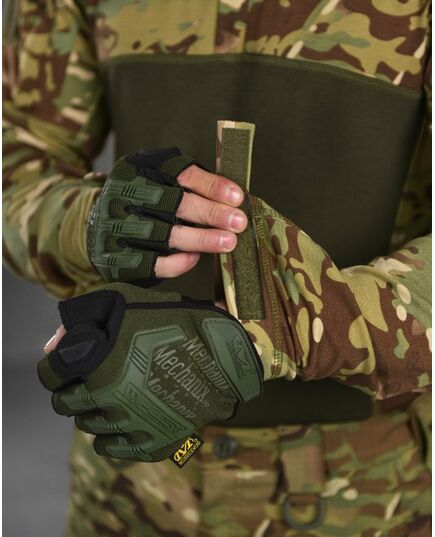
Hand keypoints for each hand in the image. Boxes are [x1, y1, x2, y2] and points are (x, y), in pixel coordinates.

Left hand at [38, 283, 262, 461]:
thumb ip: (83, 319)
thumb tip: (51, 347)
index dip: (56, 367)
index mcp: (99, 363)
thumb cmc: (174, 320)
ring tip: (112, 395)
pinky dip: (110, 437)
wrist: (224, 353)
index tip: (68, 363)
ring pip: (88, 427)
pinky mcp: (152, 442)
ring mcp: (132, 424)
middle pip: (66, 405)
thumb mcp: (125, 301)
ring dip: (93, 411)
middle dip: (73, 389)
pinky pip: (112, 449)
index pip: (51, 376)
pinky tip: (120, 420)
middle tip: (92, 378)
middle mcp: (109, 398)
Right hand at [87, 148, 246, 285]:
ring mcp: (117, 226)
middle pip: (173, 203)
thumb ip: (190, 185)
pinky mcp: (116, 257)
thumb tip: (233, 200)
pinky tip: (195, 258)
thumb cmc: (143, 202)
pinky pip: (152, 263)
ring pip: (165, 234)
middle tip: (238, 222)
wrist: (95, 225)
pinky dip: (177, 262)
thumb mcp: (159, 180)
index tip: (237, 197)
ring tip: (228, 242)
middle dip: (210, 213)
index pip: (180, 173)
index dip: (210, 185)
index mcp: (139, 169)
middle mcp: (124, 195)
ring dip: (200, 239)